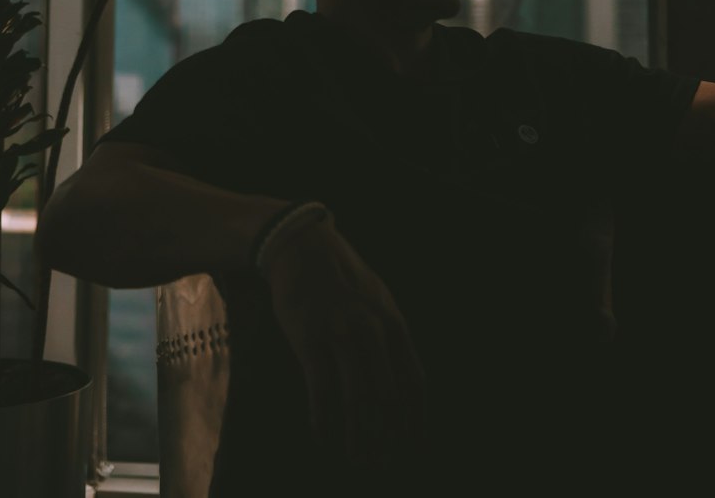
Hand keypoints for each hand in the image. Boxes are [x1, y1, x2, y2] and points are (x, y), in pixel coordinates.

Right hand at [260, 216, 428, 469]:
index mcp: (392, 322)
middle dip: (388, 438)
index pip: (413, 382)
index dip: (414, 421)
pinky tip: (325, 441)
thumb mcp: (376, 298)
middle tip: (384, 467)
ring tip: (358, 463)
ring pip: (356, 400)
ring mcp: (341, 334)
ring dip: (358, 438)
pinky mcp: (310, 339)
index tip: (414, 449)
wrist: (300, 246)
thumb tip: (403, 378)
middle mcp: (372, 329)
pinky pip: (322, 391)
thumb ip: (389, 334)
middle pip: (387, 398)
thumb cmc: (339, 277)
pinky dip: (324, 422)